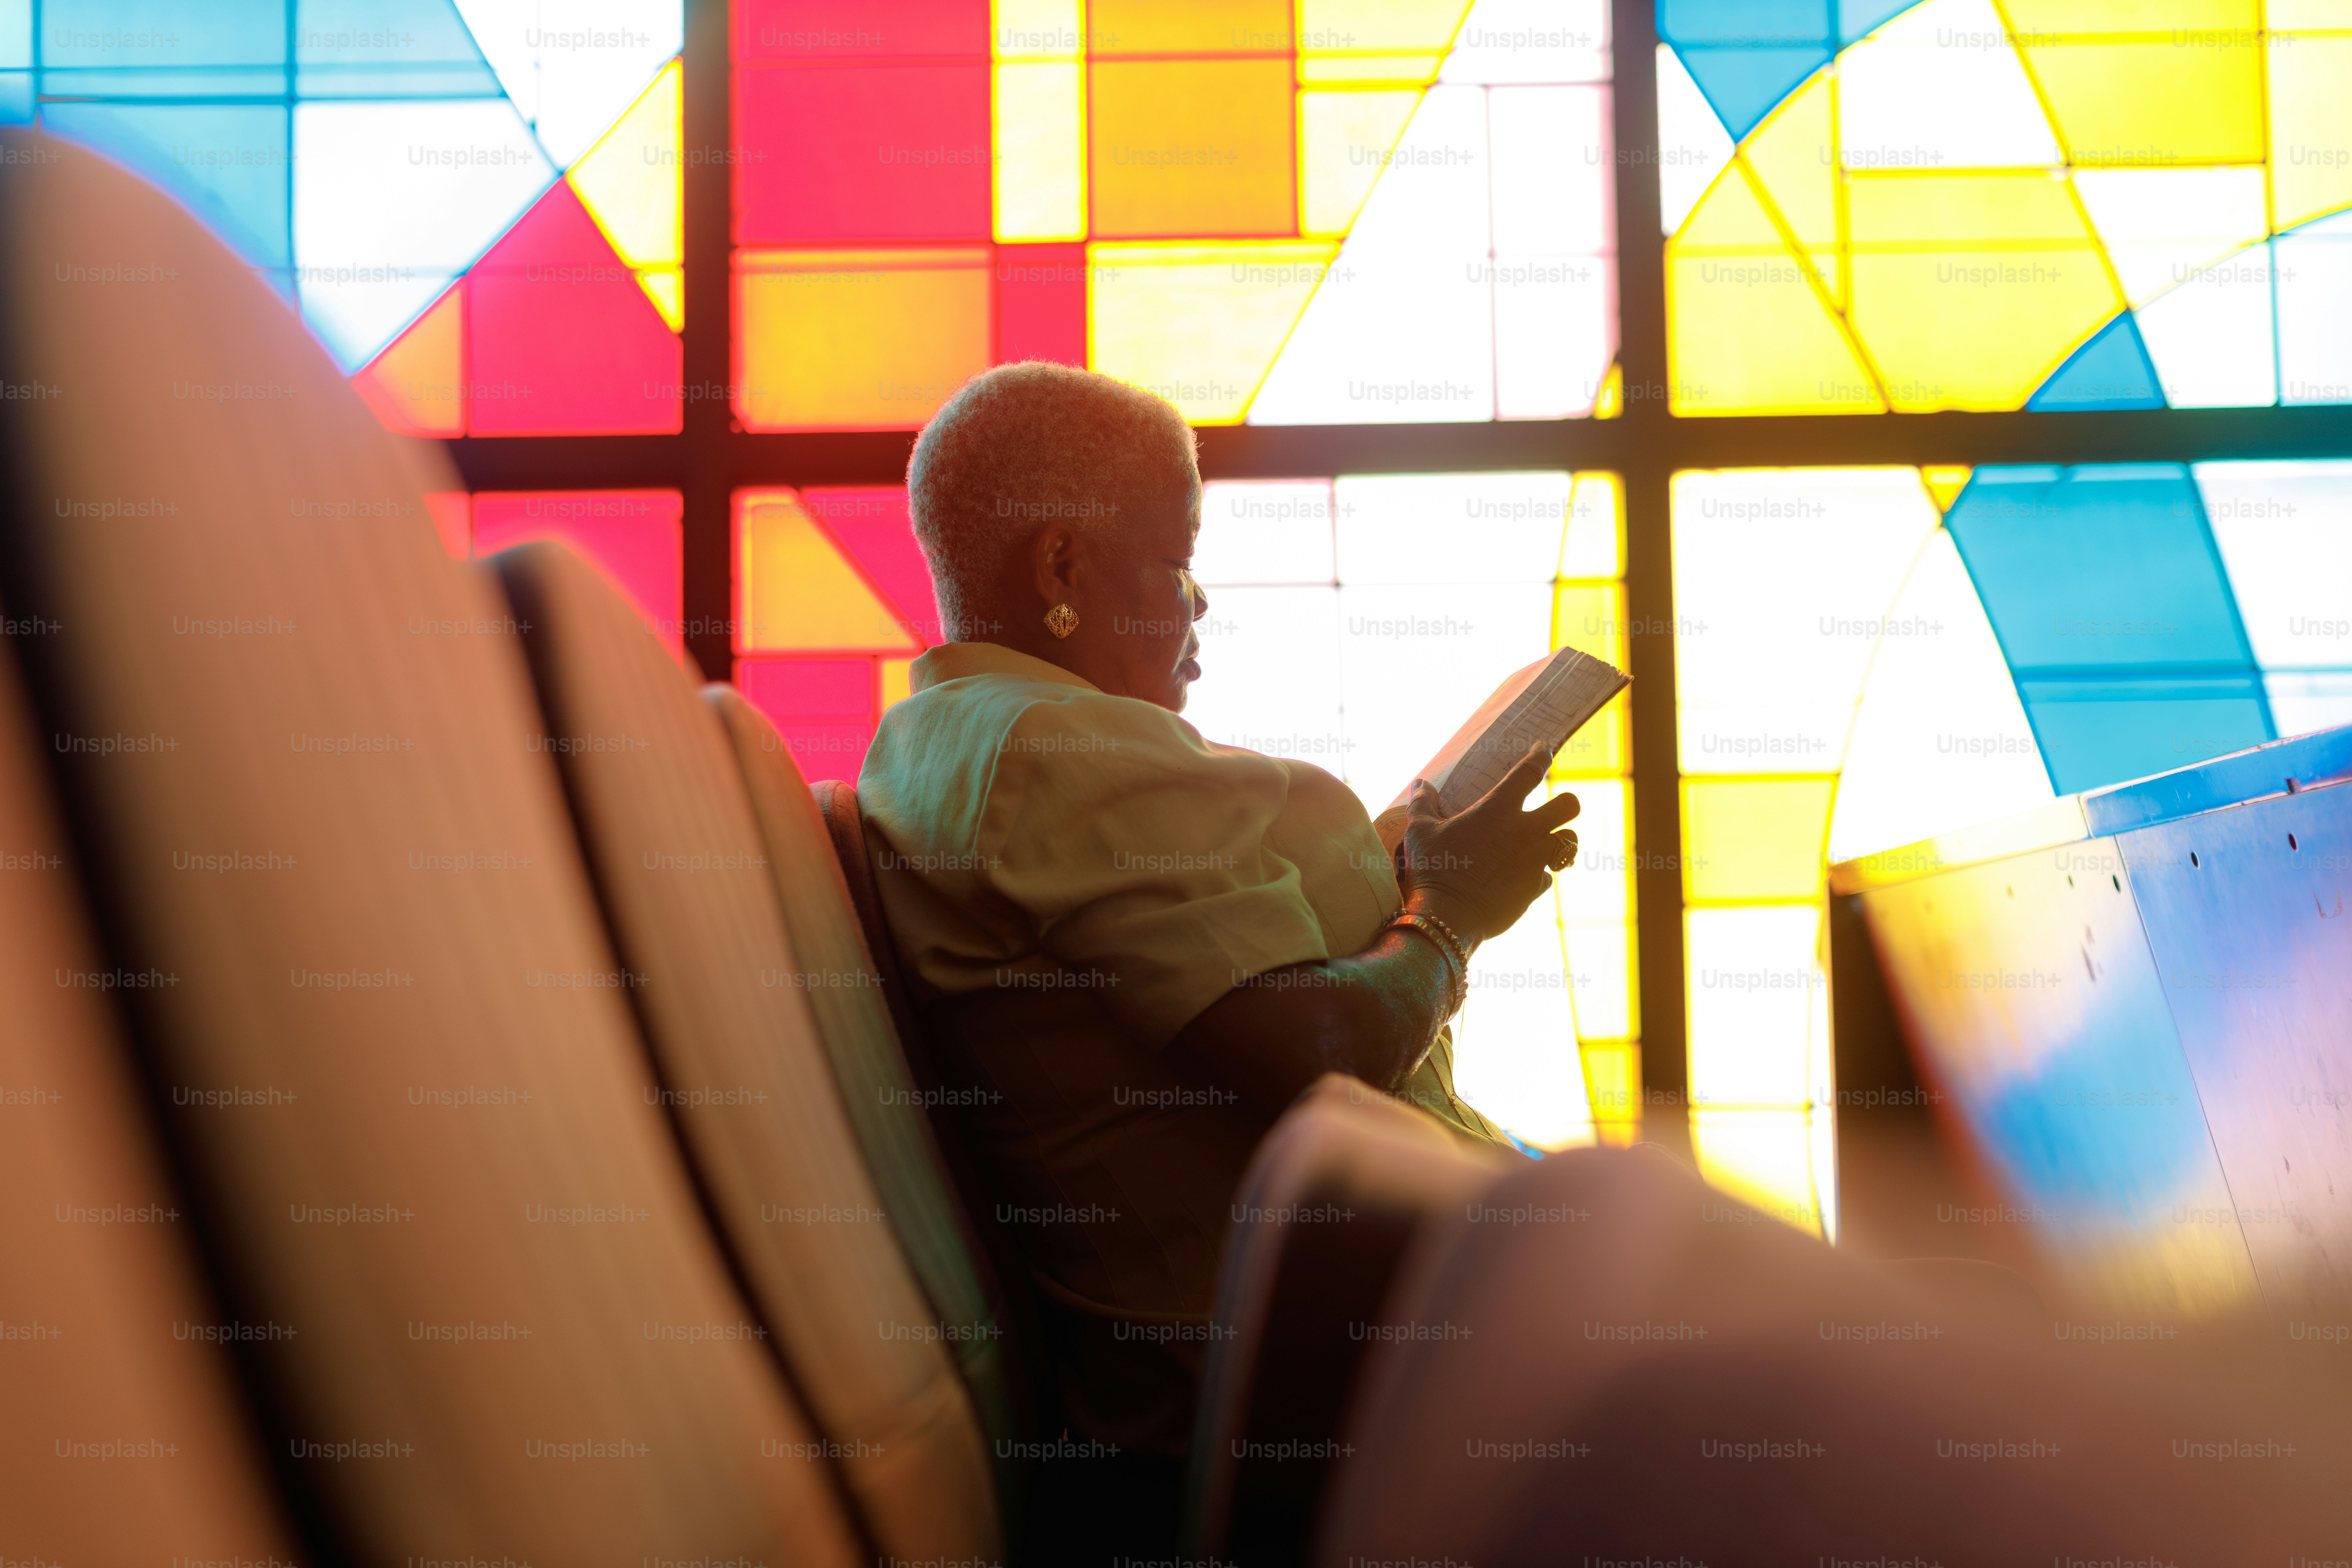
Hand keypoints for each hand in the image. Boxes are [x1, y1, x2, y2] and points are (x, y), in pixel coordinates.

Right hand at [1398, 745, 1579, 942]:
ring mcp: (1534, 861)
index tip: (1544, 749)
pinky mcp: (1534, 888)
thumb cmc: (1433, 869)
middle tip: (1552, 809)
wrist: (1448, 917)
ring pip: (1568, 843)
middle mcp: (1525, 832)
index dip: (1540, 755)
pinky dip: (1537, 876)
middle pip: (1569, 805)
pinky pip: (1547, 877)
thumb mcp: (1420, 832)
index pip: (1529, 771)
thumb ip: (1422, 803)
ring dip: (1559, 840)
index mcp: (1498, 809)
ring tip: (1544, 844)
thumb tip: (1420, 783)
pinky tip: (1520, 879)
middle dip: (1564, 803)